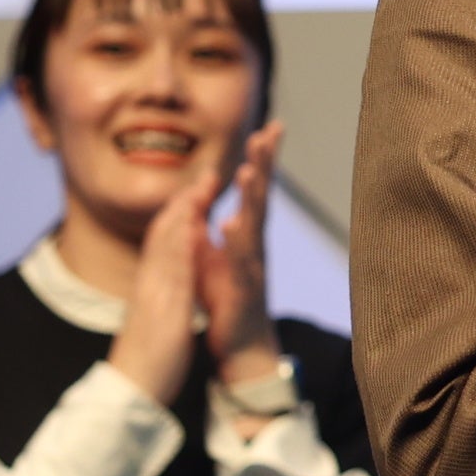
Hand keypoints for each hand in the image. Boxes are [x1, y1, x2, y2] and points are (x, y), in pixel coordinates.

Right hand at [109, 149, 221, 409]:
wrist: (133, 390)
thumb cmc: (148, 359)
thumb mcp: (158, 319)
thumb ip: (162, 297)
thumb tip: (169, 282)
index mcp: (150, 288)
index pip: (164, 244)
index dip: (180, 216)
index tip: (197, 193)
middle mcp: (149, 285)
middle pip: (163, 236)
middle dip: (184, 204)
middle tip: (204, 176)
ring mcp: (154, 295)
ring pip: (166, 246)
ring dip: (183, 215)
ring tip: (200, 188)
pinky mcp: (162, 308)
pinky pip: (172, 271)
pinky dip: (181, 246)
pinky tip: (193, 228)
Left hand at [198, 125, 286, 420]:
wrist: (240, 346)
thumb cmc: (227, 300)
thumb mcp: (211, 254)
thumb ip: (208, 223)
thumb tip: (206, 190)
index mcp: (245, 236)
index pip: (255, 190)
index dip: (261, 160)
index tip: (267, 128)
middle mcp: (254, 246)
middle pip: (261, 197)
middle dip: (265, 165)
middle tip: (269, 132)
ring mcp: (252, 267)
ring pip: (253, 226)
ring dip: (252, 198)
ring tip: (249, 171)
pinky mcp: (243, 290)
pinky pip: (240, 263)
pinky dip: (236, 244)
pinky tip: (232, 225)